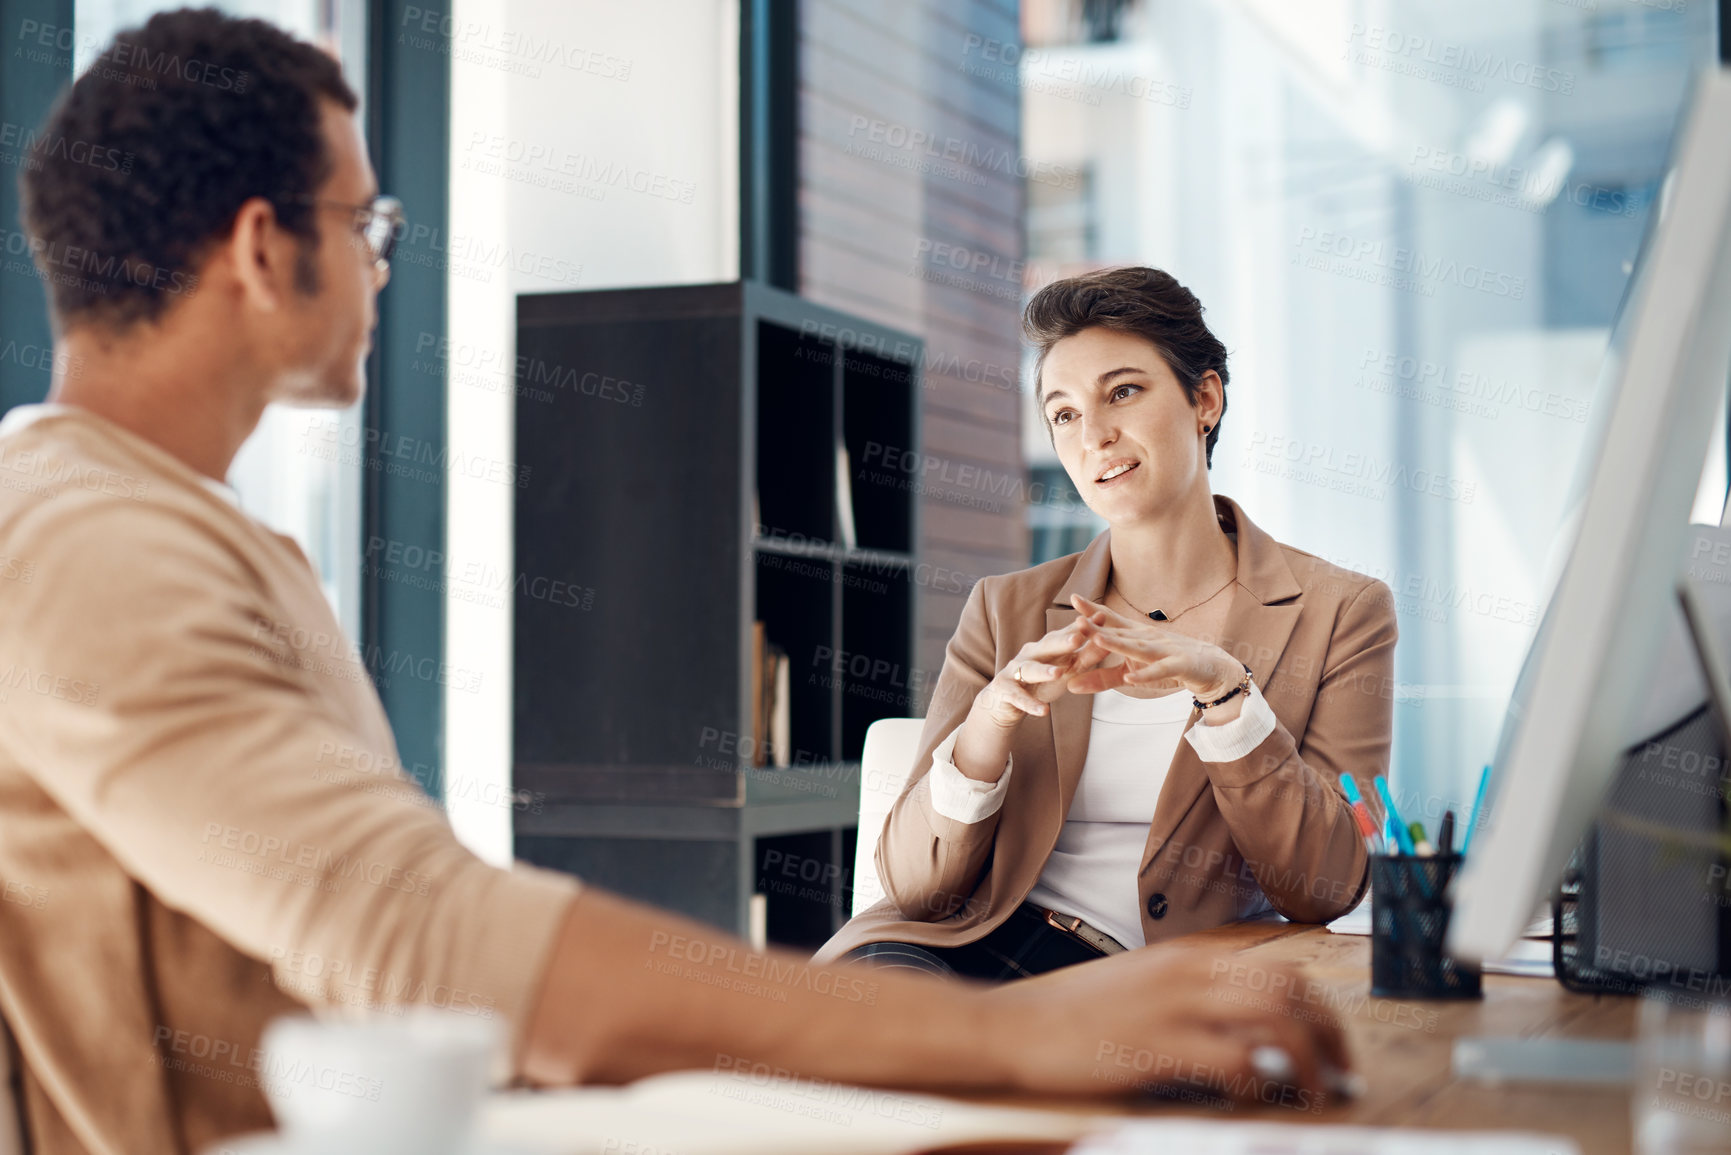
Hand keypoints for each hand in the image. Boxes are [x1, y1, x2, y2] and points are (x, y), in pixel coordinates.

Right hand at [970, 619, 1113, 729]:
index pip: (1066, 635)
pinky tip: (1044, 711)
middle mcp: (1030, 654)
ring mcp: (1015, 671)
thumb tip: (1110, 643)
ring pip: (1030, 669)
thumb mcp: (1064, 670)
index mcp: (1046, 648)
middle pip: (1047, 646)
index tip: (1101, 618)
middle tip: (1079, 637)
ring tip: (1058, 673)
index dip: (1082, 628)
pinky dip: (1030, 704)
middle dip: (1063, 642)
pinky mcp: (1004, 690)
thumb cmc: (1038, 683)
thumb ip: (1084, 658)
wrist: (1004, 702)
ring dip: (1044, 671)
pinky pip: (1018, 698)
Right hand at [984, 948, 1351, 1101]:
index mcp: (1188, 957)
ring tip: (1313, 1093)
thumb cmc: (1071, 1017)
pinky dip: (1260, 1082)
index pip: (1282, 969)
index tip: (1333, 1048)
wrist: (1012, 1027)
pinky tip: (1256, 1097)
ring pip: (1277, 1020)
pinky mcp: (1157, 1044)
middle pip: (1292, 989)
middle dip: (1331, 1035)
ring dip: (1309, 1063)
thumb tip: (1247, 1034)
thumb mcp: (1139, 990)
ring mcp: (1174, 1006)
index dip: (1321, 1011)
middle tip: (1339, 1074)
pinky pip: (1236, 1059)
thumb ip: (1190, 1000)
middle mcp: (1189, 972)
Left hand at [1066, 594, 1242, 701]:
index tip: (1073, 598)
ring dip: (1118, 643)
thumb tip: (1069, 685)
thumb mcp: (1130, 674)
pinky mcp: (1179, 665)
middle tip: (1075, 620)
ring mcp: (1165, 649)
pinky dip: (1146, 674)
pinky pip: (1160, 670)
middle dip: (1098, 626)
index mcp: (1136, 635)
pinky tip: (1131, 678)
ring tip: (1098, 639)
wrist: (1211, 668)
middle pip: (1121, 631)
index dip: (1093, 610)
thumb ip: (1101, 679)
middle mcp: (1149, 637)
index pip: (1112, 620)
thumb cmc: (1167, 665)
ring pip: (1138, 647)